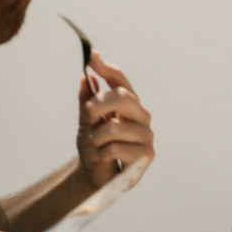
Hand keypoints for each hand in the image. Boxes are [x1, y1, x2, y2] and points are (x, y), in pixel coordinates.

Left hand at [76, 49, 153, 189]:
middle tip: (88, 114)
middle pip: (122, 97)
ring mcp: (146, 134)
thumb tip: (85, 78)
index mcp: (129, 104)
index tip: (92, 57)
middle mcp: (141, 115)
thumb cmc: (94, 146)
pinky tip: (106, 158)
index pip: (120, 80)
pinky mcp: (146, 154)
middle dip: (99, 105)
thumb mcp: (86, 121)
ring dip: (96, 138)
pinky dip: (103, 154)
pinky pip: (115, 149)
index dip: (106, 68)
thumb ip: (87, 100)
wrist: (95, 175)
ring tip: (97, 145)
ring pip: (114, 127)